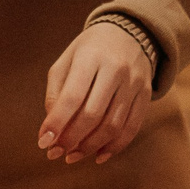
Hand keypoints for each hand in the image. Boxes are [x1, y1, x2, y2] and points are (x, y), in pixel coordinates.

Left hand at [40, 20, 155, 164]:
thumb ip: (56, 92)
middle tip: (55, 152)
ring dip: (90, 146)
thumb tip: (52, 129)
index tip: (43, 142)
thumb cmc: (90, 50)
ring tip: (72, 156)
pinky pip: (131, 128)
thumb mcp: (67, 61)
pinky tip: (98, 155)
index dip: (57, 122)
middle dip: (71, 139)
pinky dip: (114, 147)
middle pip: (93, 115)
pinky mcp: (146, 96)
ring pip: (113, 126)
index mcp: (91, 57)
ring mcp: (134, 83)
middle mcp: (116, 69)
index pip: (73, 96)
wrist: (130, 33)